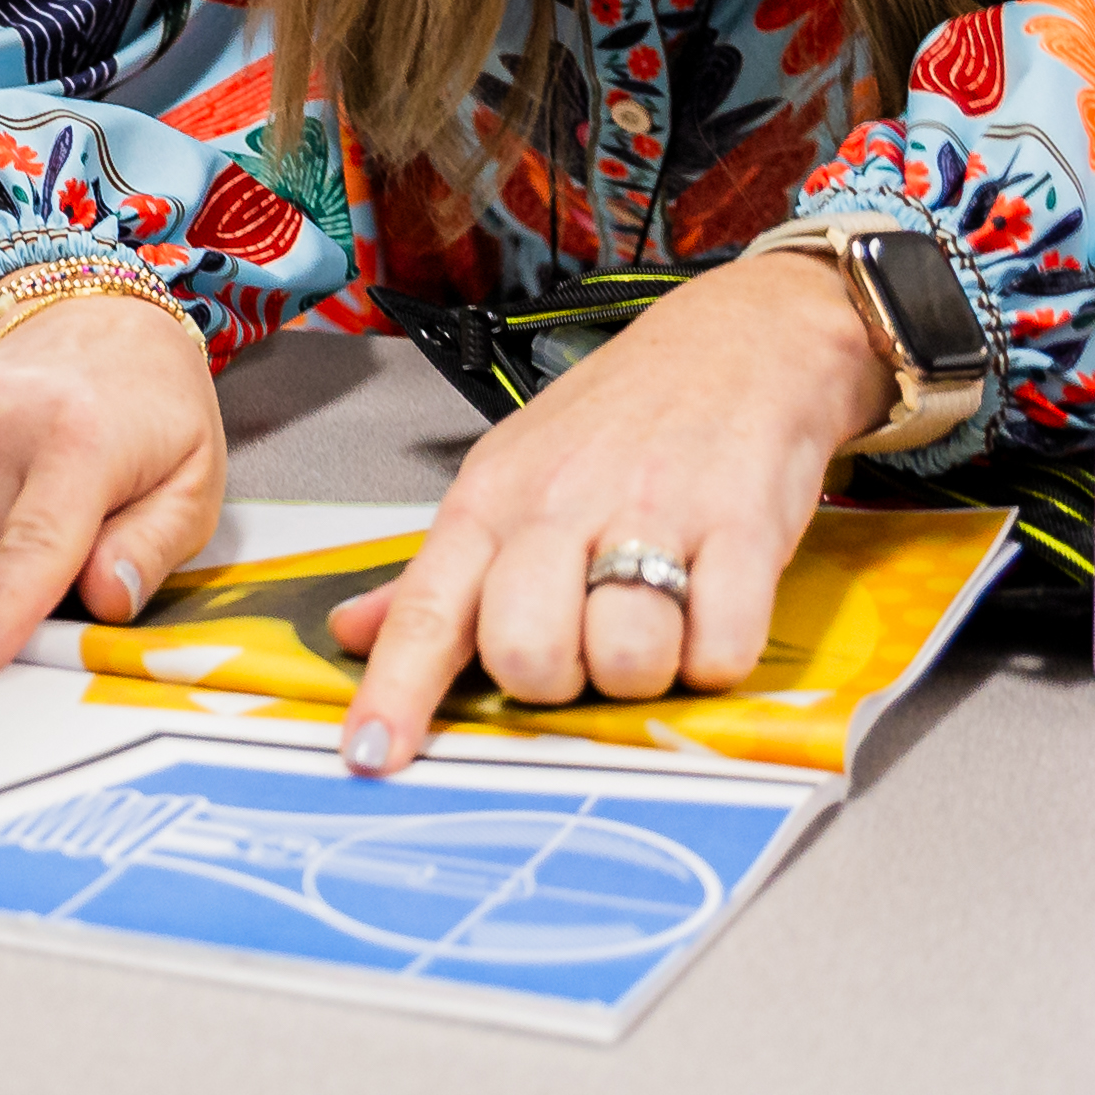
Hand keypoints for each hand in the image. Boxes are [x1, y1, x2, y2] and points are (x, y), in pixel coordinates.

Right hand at [0, 284, 231, 677]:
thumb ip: (153, 549)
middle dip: (4, 594)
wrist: (101, 324)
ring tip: (18, 516)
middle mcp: (1, 411)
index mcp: (82, 435)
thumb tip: (105, 599)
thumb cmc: (151, 418)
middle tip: (55, 556)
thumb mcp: (193, 487)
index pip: (32, 543)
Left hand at [326, 258, 884, 770]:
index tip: (373, 756)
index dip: (397, 690)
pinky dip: (720, 652)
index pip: (426, 609)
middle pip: (528, 655)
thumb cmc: (619, 421)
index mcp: (491, 500)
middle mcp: (561, 504)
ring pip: (626, 661)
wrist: (744, 338)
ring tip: (658, 615)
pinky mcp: (744, 525)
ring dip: (646, 667)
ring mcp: (653, 512)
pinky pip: (721, 648)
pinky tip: (714, 606)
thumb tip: (351, 633)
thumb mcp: (509, 475)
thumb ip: (438, 571)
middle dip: (559, 677)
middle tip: (586, 636)